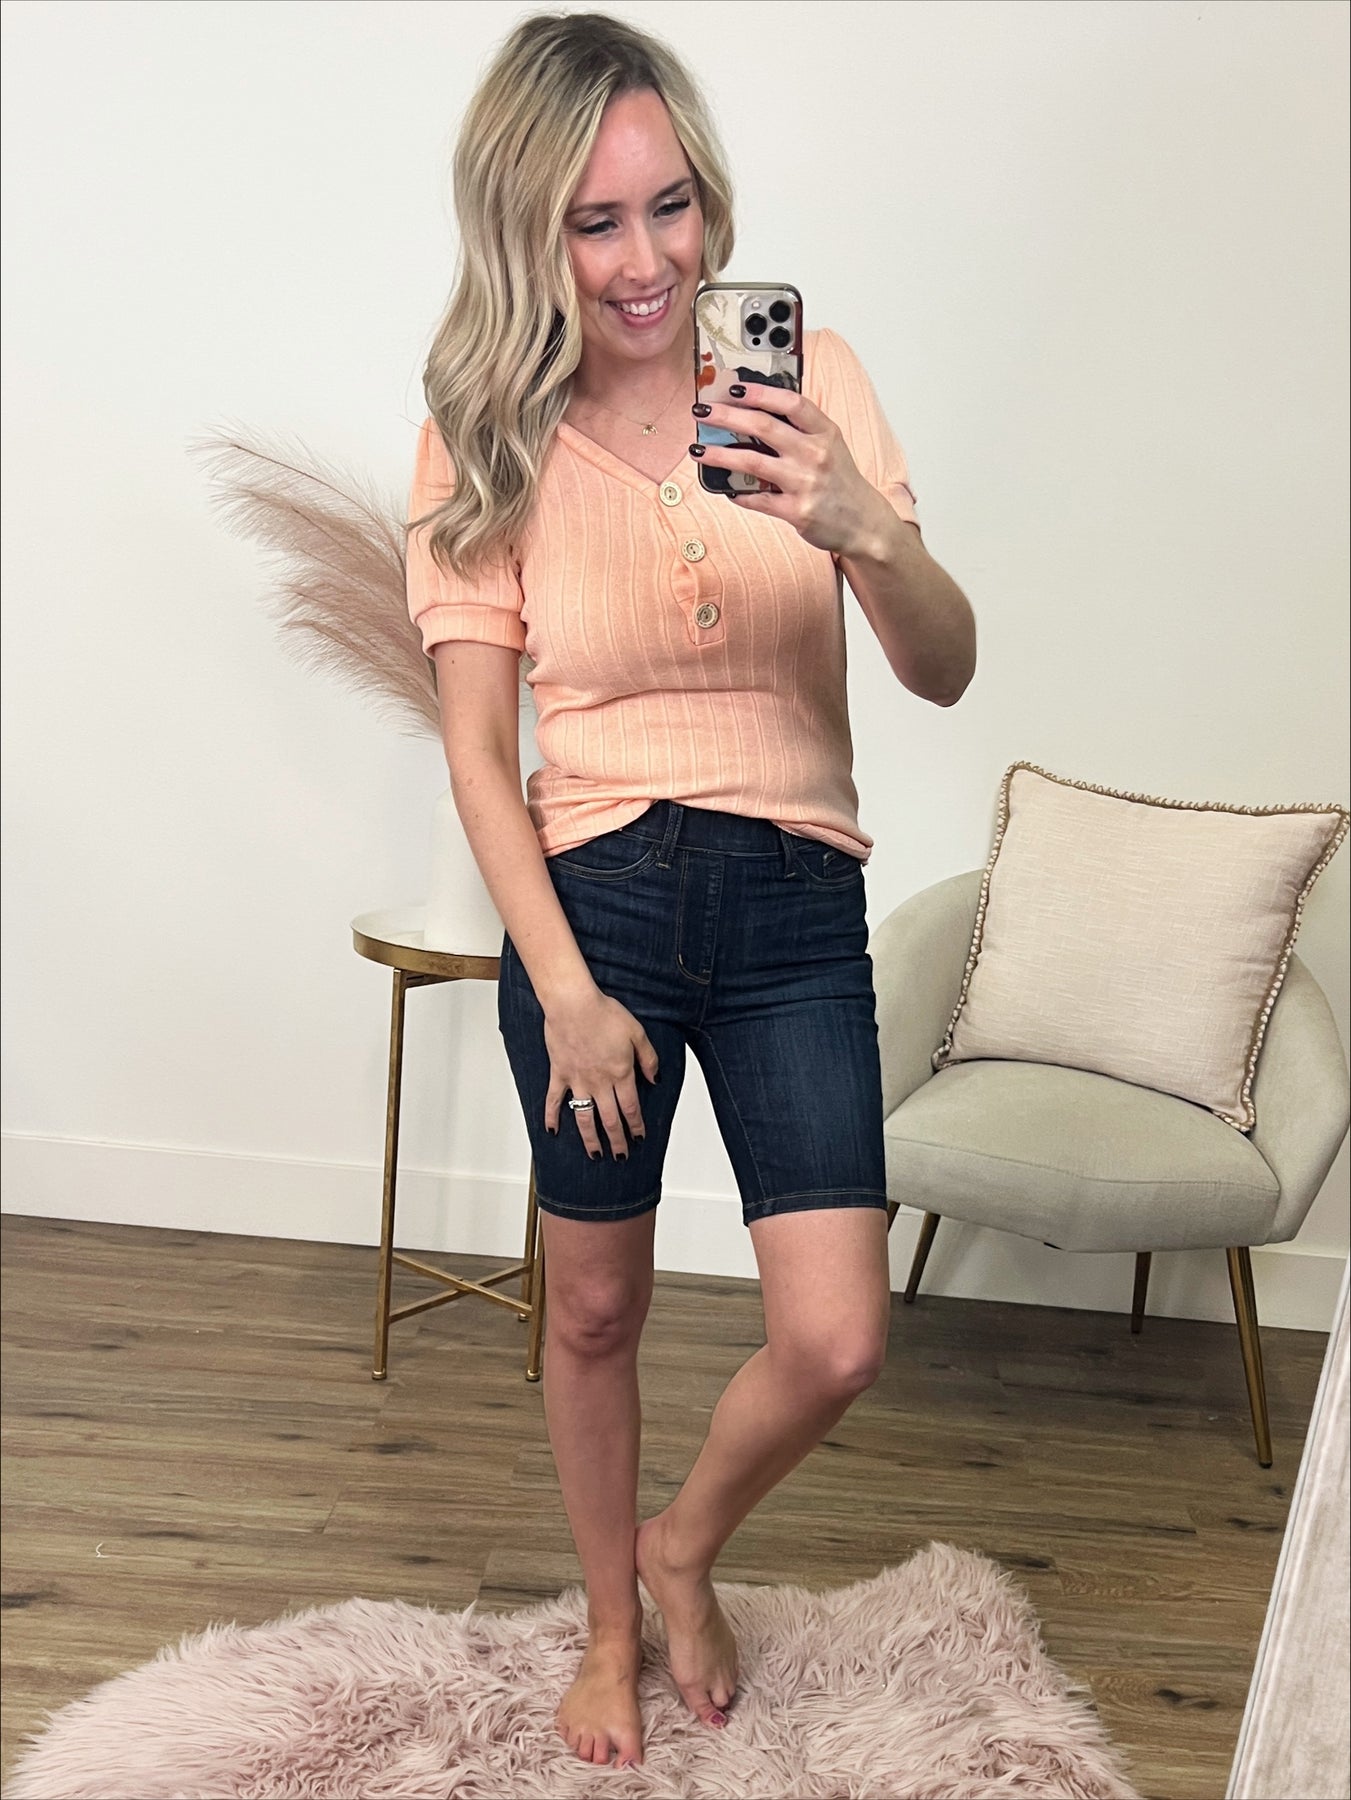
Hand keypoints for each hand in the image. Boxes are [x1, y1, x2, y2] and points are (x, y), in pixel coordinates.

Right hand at [543, 990, 658, 1158]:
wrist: (573, 1003)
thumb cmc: (604, 1013)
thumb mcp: (637, 1033)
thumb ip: (648, 1058)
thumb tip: (655, 1078)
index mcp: (621, 1073)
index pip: (631, 1108)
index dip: (636, 1126)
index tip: (639, 1138)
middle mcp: (600, 1083)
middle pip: (610, 1120)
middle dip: (617, 1141)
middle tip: (621, 1156)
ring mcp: (578, 1081)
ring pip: (585, 1118)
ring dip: (591, 1139)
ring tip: (595, 1154)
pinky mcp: (559, 1074)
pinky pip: (554, 1100)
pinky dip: (552, 1117)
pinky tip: (552, 1131)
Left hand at [690, 383, 887, 556]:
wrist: (863, 524)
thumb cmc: (840, 481)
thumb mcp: (830, 446)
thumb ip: (800, 429)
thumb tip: (756, 411)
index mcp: (825, 432)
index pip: (791, 403)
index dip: (760, 393)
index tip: (734, 388)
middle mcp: (816, 454)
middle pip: (764, 427)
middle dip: (727, 416)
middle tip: (701, 412)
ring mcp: (805, 484)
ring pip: (753, 463)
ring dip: (719, 455)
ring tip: (697, 451)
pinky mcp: (797, 512)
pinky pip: (757, 499)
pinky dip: (737, 494)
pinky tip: (723, 488)